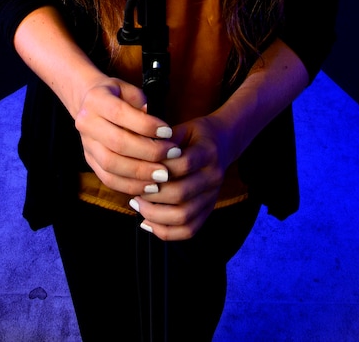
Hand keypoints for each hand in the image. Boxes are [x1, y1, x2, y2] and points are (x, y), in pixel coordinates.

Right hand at [74, 77, 180, 195]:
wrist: (90, 104)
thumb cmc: (118, 96)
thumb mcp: (128, 89)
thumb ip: (141, 102)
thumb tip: (155, 121)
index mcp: (96, 99)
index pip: (120, 114)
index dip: (146, 125)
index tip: (168, 132)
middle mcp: (86, 122)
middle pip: (117, 143)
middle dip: (148, 151)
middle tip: (173, 154)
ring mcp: (86, 144)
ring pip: (111, 164)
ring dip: (140, 172)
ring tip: (164, 175)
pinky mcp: (90, 161)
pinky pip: (108, 179)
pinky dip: (130, 185)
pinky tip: (150, 185)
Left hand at [128, 114, 231, 240]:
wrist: (223, 142)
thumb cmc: (196, 135)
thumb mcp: (183, 127)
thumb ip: (164, 140)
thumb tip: (139, 153)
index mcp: (208, 152)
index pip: (183, 164)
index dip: (158, 169)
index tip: (138, 170)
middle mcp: (214, 176)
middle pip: (181, 194)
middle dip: (152, 196)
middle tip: (134, 192)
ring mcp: (213, 196)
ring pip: (184, 216)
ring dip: (156, 215)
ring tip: (138, 206)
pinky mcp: (209, 210)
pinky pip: (189, 230)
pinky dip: (167, 231)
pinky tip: (148, 222)